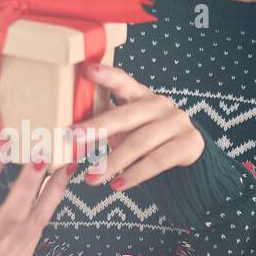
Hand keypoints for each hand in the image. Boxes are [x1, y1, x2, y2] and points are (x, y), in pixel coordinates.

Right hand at [0, 140, 74, 255]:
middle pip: (13, 210)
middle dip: (29, 179)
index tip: (4, 139)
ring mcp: (6, 253)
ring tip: (62, 162)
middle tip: (41, 150)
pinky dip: (51, 201)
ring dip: (51, 189)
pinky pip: (40, 226)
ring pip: (35, 218)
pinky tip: (59, 180)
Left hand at [71, 62, 203, 191]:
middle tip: (73, 139)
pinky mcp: (188, 143)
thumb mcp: (127, 128)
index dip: (106, 76)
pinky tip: (118, 185)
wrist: (188, 154)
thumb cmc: (146, 138)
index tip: (88, 70)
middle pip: (125, 116)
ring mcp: (176, 122)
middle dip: (97, 128)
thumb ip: (105, 125)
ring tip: (91, 178)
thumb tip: (67, 137)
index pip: (122, 81)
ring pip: (139, 143)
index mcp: (141, 95)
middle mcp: (159, 104)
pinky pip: (157, 161)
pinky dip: (135, 174)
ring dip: (112, 162)